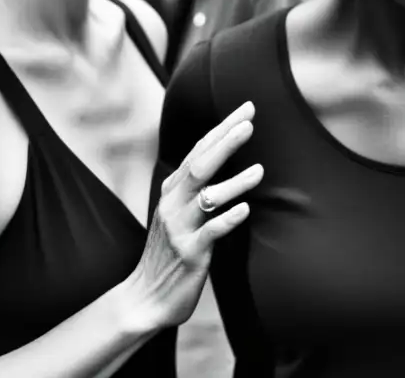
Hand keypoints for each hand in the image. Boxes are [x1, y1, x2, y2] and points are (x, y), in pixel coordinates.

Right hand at [129, 102, 262, 326]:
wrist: (146, 298)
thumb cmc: (170, 250)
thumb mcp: (180, 211)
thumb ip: (197, 185)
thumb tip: (220, 152)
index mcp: (173, 190)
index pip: (199, 150)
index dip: (222, 128)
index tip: (247, 108)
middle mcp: (173, 204)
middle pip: (200, 166)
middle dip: (225, 143)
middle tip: (250, 123)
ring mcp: (180, 228)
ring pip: (206, 198)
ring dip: (234, 182)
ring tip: (259, 171)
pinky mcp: (189, 253)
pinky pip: (209, 233)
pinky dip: (226, 219)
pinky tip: (244, 210)